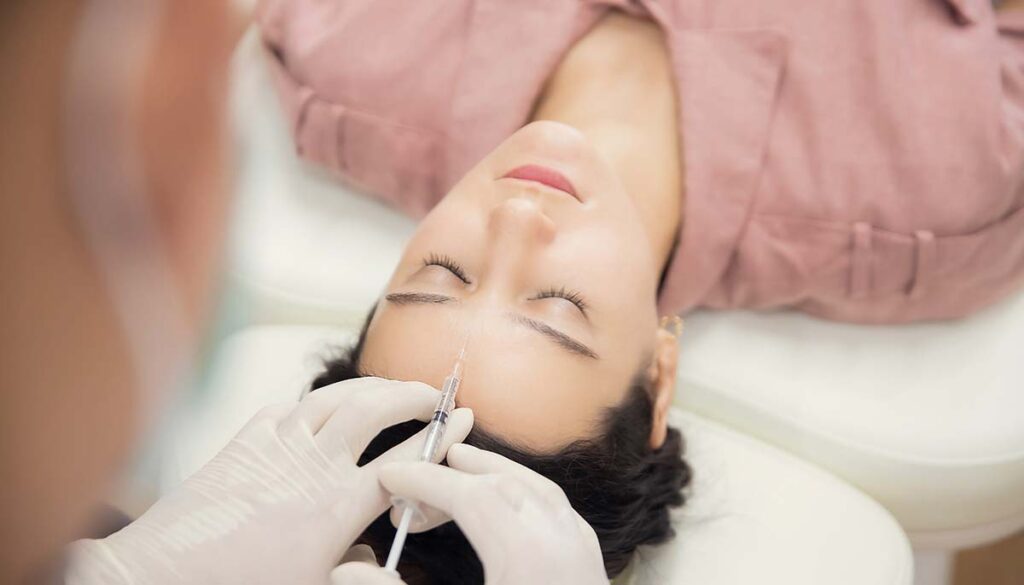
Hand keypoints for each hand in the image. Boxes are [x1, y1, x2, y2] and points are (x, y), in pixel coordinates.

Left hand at [65, 378, 472, 584]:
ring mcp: (277, 445)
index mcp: (339, 505)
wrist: (161, 575)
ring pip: (334, 398)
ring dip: (367, 387)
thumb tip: (375, 564)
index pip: (406, 458)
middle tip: (430, 394)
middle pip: (375, 408)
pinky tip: (316, 411)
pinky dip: (311, 405)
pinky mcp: (244, 441)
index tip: (461, 416)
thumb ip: (356, 576)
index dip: (441, 434)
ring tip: (386, 390)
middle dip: (409, 394)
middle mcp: (314, 464)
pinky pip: (286, 409)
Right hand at [367, 443, 608, 584]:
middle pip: (507, 484)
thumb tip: (348, 566)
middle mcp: (561, 545)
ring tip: (462, 474)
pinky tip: (507, 510)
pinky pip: (560, 514)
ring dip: (495, 476)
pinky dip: (528, 497)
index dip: (425, 480)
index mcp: (525, 556)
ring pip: (541, 493)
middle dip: (460, 470)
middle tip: (422, 468)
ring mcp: (583, 555)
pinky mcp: (592, 567)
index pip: (469, 496)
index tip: (391, 477)